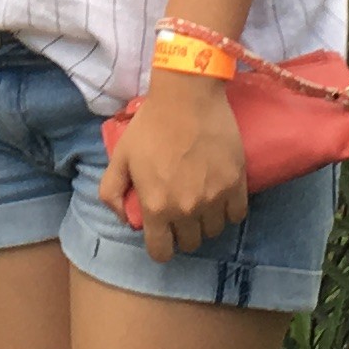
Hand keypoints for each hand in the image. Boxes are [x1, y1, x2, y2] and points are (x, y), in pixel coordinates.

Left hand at [100, 72, 252, 263]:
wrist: (187, 96)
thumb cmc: (151, 124)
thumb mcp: (120, 156)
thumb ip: (111, 191)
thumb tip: (124, 217)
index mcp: (156, 206)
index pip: (161, 252)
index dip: (160, 247)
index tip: (162, 235)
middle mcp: (186, 209)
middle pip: (191, 243)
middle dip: (183, 234)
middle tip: (180, 213)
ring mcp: (214, 198)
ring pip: (214, 231)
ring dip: (206, 222)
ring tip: (201, 202)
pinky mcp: (236, 184)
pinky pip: (237, 216)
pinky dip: (229, 211)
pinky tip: (220, 197)